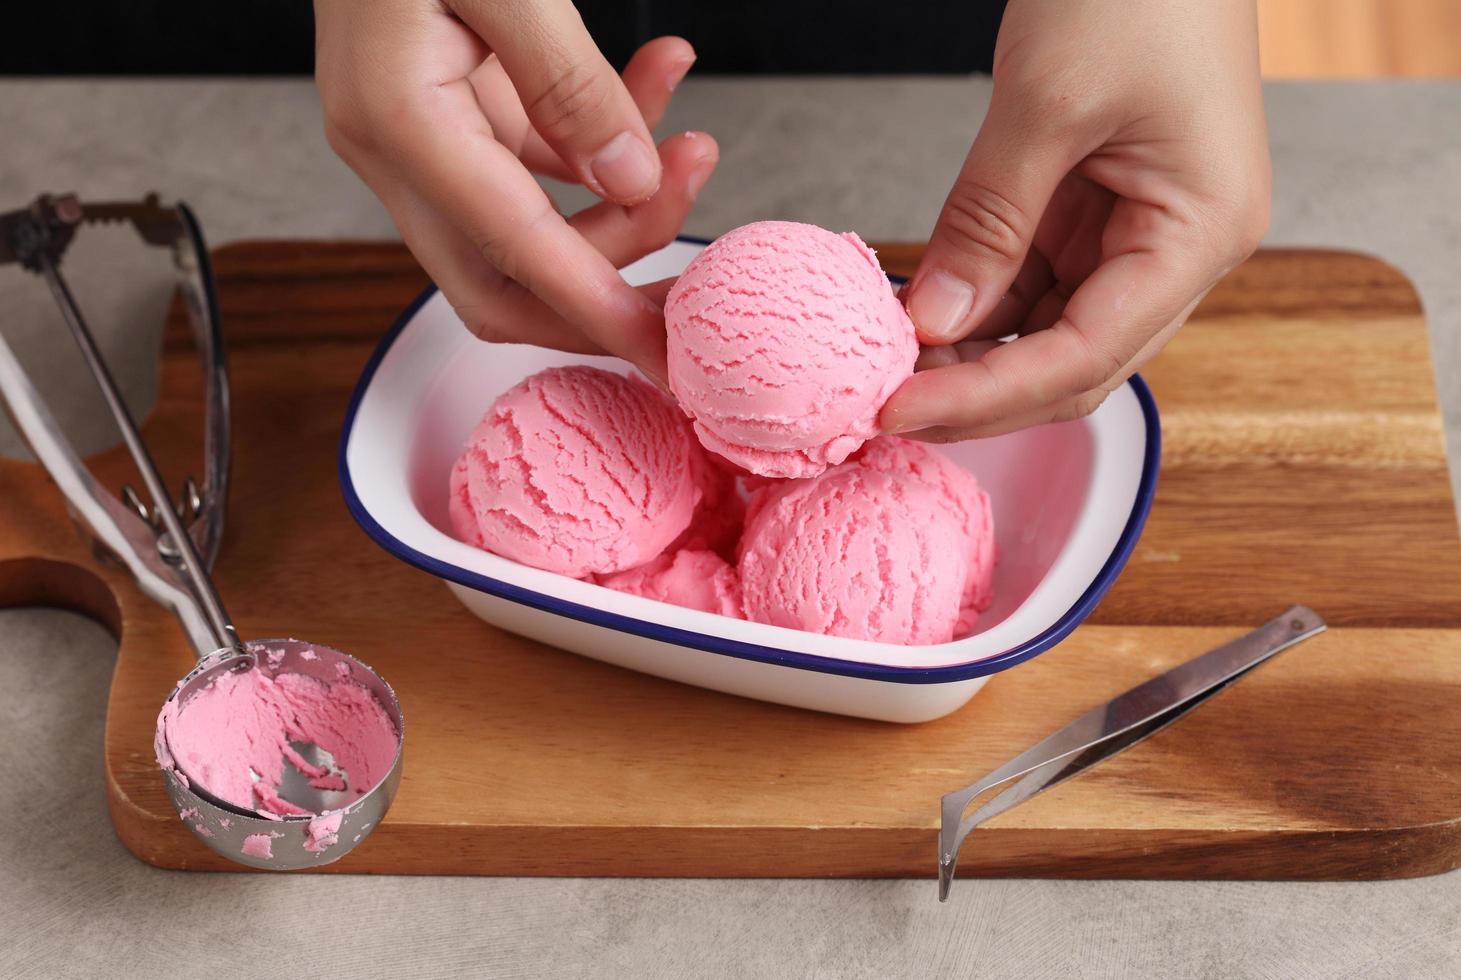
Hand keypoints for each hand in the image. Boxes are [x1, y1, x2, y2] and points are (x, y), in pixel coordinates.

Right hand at [314, 0, 717, 384]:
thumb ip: (569, 80)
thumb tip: (634, 180)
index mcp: (397, 123)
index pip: (513, 257)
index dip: (598, 313)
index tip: (669, 356)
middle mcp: (396, 151)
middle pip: (505, 283)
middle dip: (607, 289)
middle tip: (699, 282)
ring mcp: (417, 138)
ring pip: (527, 228)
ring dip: (620, 202)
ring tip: (696, 138)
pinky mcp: (446, 113)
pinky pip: (532, 164)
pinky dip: (598, 141)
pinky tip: (657, 82)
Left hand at [882, 0, 1269, 439]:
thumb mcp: (1048, 102)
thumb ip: (988, 221)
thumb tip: (932, 324)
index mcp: (1200, 234)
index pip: (1083, 357)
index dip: (986, 395)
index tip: (898, 409)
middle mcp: (1181, 250)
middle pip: (1073, 366)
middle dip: (978, 392)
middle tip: (885, 406)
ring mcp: (1142, 234)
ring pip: (1049, 331)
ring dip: (972, 356)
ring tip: (889, 365)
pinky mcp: (1101, 212)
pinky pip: (1035, 282)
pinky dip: (977, 303)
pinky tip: (919, 312)